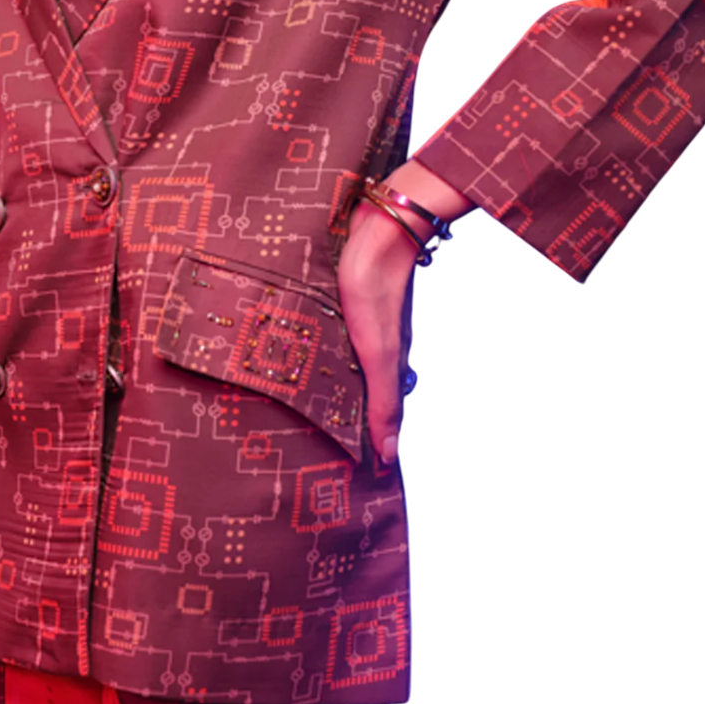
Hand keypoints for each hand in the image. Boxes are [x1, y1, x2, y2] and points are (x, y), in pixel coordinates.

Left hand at [337, 195, 418, 466]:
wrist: (378, 231)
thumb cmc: (376, 291)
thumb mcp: (379, 353)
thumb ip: (384, 401)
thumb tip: (390, 456)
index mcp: (392, 364)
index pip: (387, 414)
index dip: (376, 441)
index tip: (362, 471)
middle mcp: (382, 346)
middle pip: (370, 389)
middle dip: (355, 417)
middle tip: (328, 447)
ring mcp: (366, 323)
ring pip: (353, 364)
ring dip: (339, 386)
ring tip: (312, 410)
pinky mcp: (349, 302)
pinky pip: (339, 338)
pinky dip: (330, 356)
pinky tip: (314, 356)